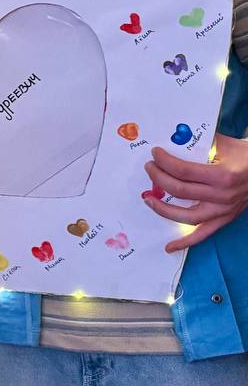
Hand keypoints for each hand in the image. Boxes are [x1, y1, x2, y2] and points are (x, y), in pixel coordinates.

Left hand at [145, 134, 247, 250]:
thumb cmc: (247, 155)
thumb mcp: (226, 144)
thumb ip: (200, 142)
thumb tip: (174, 138)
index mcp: (222, 175)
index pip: (183, 170)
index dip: (164, 162)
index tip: (155, 154)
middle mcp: (222, 195)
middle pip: (180, 190)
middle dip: (158, 178)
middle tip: (149, 168)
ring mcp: (223, 210)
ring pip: (186, 215)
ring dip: (163, 209)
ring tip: (148, 199)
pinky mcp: (225, 219)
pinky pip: (203, 234)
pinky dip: (186, 242)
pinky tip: (169, 247)